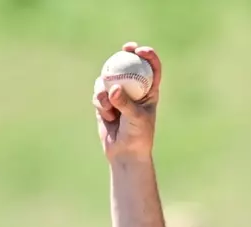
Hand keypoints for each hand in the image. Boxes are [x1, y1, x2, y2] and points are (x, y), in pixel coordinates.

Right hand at [92, 43, 160, 162]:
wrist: (124, 154)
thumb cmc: (138, 137)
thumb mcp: (136, 119)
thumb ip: (125, 103)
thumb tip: (114, 88)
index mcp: (149, 92)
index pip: (151, 69)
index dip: (148, 56)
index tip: (141, 51)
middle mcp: (134, 90)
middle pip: (129, 65)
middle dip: (126, 53)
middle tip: (125, 48)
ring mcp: (118, 95)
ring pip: (109, 79)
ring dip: (106, 88)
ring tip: (108, 105)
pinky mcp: (105, 102)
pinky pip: (98, 93)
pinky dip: (100, 102)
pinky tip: (106, 113)